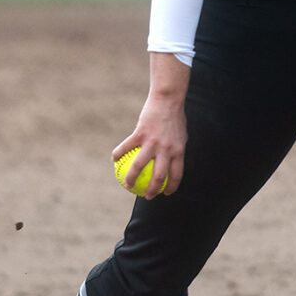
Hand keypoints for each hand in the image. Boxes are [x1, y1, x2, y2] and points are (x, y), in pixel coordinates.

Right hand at [111, 54, 190, 199]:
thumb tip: (170, 163)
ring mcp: (153, 142)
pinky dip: (118, 154)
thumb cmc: (175, 117)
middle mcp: (166, 149)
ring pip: (139, 166)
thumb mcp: (181, 135)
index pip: (176, 175)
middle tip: (146, 196)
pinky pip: (126, 148)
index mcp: (178, 151)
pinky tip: (113, 160)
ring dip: (131, 178)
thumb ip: (175, 149)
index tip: (166, 193)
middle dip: (152, 190)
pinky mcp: (140, 134)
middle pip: (158, 176)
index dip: (171, 187)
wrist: (168, 100)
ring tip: (126, 185)